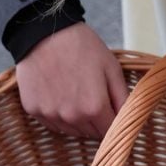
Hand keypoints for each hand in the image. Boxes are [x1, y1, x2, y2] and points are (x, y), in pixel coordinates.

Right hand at [15, 23, 127, 137]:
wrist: (44, 32)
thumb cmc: (80, 47)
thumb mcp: (111, 67)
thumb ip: (123, 98)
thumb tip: (132, 120)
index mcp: (94, 107)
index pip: (110, 132)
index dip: (113, 122)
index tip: (111, 111)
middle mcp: (72, 117)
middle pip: (91, 133)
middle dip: (95, 120)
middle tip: (92, 95)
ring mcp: (50, 115)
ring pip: (71, 130)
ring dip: (76, 119)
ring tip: (74, 93)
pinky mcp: (33, 110)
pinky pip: (52, 123)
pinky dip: (57, 115)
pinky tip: (58, 94)